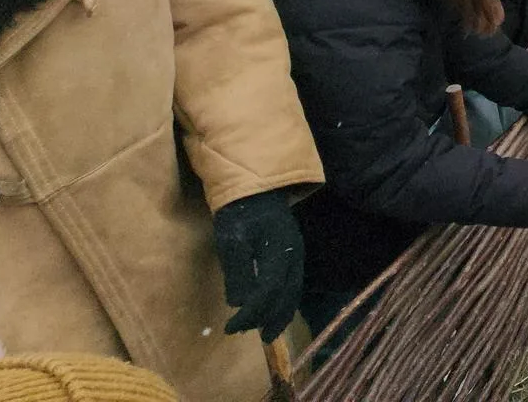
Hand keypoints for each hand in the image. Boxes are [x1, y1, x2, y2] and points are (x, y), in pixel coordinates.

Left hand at [211, 190, 303, 341]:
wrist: (256, 189)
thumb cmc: (240, 213)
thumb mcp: (232, 240)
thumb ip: (237, 271)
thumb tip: (239, 304)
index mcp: (279, 251)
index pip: (267, 291)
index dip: (251, 313)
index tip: (231, 327)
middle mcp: (293, 256)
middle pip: (287, 295)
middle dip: (272, 319)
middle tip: (258, 337)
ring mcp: (296, 254)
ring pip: (294, 291)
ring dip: (281, 313)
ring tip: (269, 331)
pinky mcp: (293, 254)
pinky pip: (293, 284)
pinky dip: (285, 301)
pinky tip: (275, 309)